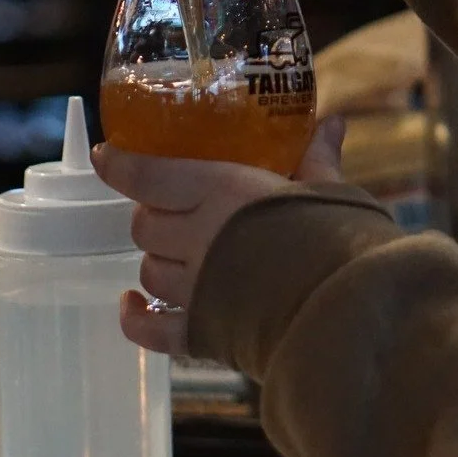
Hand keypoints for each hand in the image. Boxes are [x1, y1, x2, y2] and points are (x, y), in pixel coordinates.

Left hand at [93, 115, 346, 356]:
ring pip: (149, 272)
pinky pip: (152, 330)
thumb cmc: (341, 238)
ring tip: (175, 253)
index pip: (149, 175)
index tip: (107, 155)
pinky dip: (136, 319)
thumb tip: (332, 123)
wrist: (350, 311)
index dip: (121, 165)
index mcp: (223, 192)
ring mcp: (197, 289)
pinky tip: (133, 305)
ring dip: (155, 260)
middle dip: (150, 214)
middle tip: (169, 207)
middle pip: (146, 225)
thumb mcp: (328, 189)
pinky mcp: (204, 333)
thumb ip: (318, 159)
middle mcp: (199, 238)